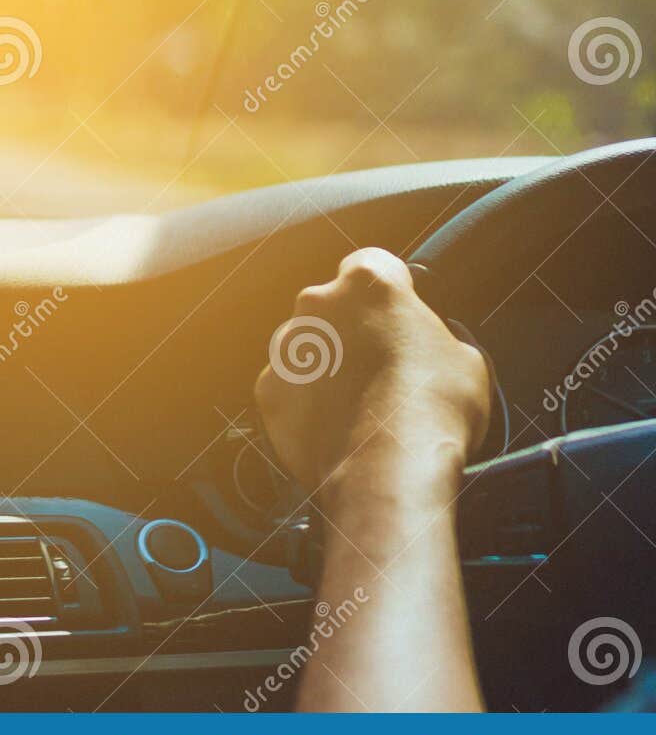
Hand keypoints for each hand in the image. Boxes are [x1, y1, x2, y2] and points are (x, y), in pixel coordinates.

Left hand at [254, 247, 490, 507]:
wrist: (386, 470)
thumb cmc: (434, 410)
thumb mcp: (467, 360)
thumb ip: (439, 337)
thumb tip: (434, 345)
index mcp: (368, 284)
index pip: (372, 264)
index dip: (388, 288)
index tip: (397, 311)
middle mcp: (316, 305)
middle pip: (332, 306)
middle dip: (352, 329)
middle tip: (381, 367)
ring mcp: (286, 349)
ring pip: (305, 347)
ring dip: (325, 365)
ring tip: (359, 404)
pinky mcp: (268, 390)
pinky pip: (288, 388)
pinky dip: (304, 403)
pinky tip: (335, 426)